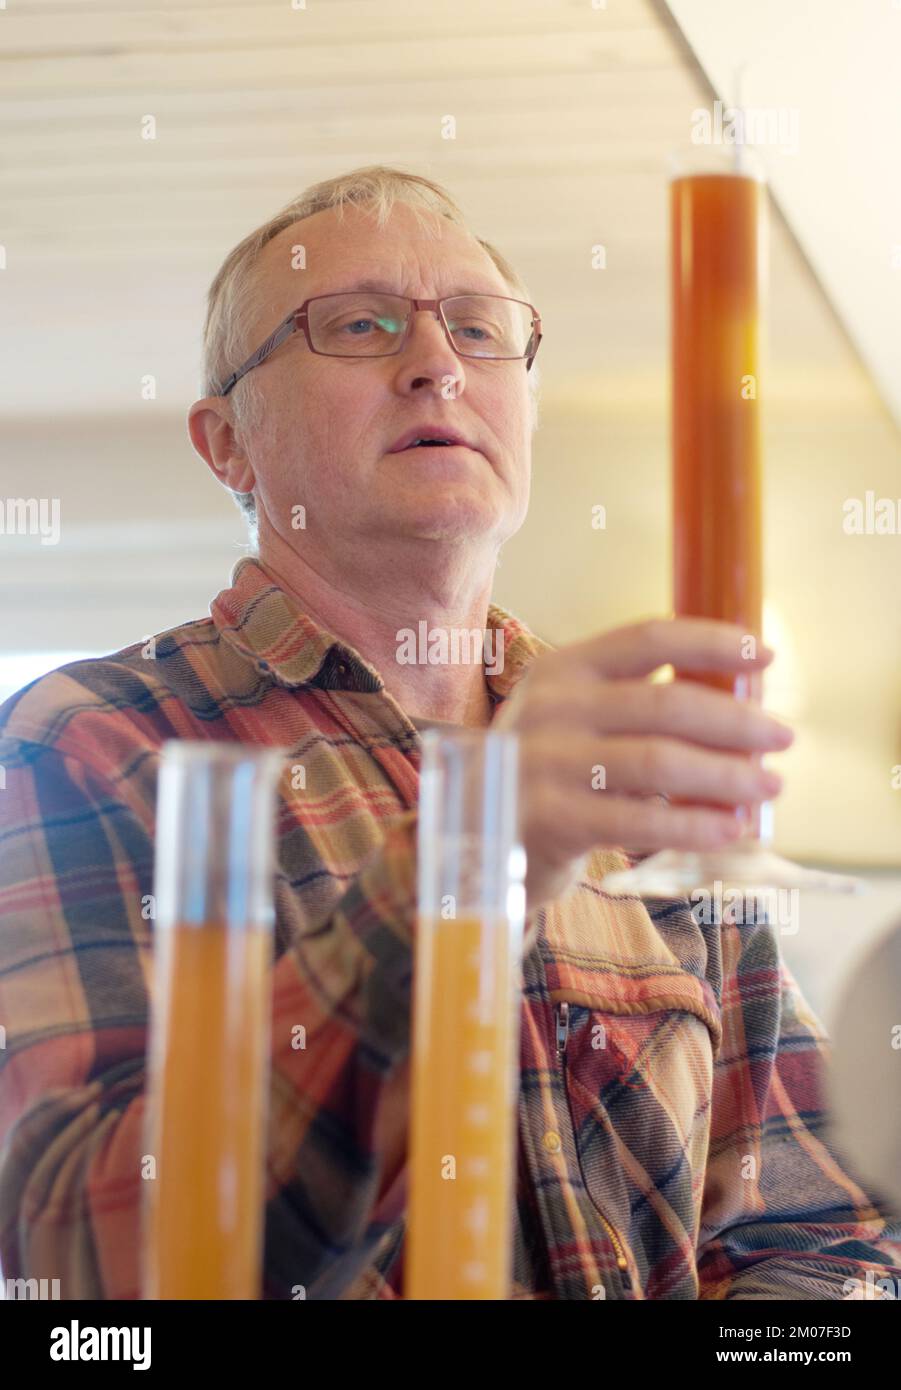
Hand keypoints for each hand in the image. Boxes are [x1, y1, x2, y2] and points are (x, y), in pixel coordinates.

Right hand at [493, 617, 793, 926]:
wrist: (471, 837)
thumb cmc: (547, 774)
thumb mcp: (573, 720)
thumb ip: (634, 704)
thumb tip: (737, 705)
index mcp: (563, 668)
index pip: (649, 638)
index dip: (714, 642)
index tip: (767, 654)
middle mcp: (551, 707)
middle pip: (665, 704)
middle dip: (736, 721)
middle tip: (783, 737)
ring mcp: (545, 763)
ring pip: (659, 762)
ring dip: (726, 775)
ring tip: (768, 785)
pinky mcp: (549, 819)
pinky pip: (639, 820)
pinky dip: (694, 825)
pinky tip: (730, 828)